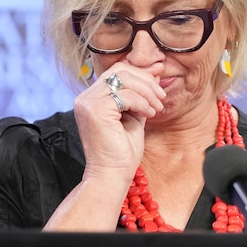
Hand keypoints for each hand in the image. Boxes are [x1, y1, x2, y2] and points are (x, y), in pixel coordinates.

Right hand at [73, 65, 165, 185]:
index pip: (117, 71)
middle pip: (120, 70)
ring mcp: (88, 103)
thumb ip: (140, 95)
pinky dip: (142, 102)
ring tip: (157, 107)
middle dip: (146, 81)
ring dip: (147, 92)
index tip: (159, 80)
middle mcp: (85, 98)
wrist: (112, 176)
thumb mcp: (135, 116)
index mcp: (92, 98)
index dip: (141, 72)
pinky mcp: (95, 110)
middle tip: (161, 96)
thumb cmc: (122, 152)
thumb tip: (155, 73)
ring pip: (124, 80)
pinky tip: (150, 114)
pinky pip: (126, 95)